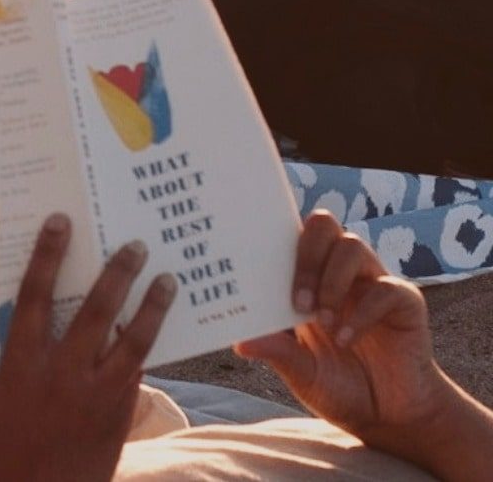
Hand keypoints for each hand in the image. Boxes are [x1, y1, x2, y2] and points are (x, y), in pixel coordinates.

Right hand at [0, 214, 177, 481]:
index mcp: (21, 365)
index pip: (34, 297)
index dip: (47, 256)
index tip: (61, 224)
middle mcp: (63, 372)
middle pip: (95, 310)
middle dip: (115, 273)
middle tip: (131, 243)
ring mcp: (97, 393)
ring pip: (132, 340)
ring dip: (150, 306)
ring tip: (167, 277)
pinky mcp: (118, 412)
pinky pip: (137, 370)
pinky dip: (147, 345)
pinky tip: (156, 326)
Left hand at [233, 211, 456, 455]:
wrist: (387, 416)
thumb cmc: (339, 387)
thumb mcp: (300, 372)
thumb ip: (276, 353)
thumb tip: (238, 343)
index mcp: (308, 281)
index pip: (290, 236)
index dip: (272, 232)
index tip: (251, 250)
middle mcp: (339, 274)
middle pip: (322, 226)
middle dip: (305, 254)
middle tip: (297, 300)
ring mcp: (372, 284)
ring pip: (352, 245)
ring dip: (331, 280)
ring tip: (322, 320)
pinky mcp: (404, 302)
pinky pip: (385, 287)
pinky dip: (361, 313)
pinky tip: (346, 339)